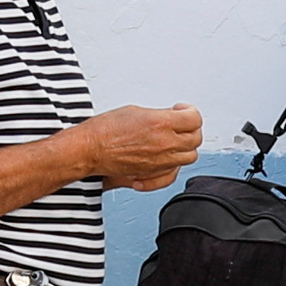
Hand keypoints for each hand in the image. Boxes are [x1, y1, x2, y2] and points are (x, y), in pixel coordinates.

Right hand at [79, 104, 208, 193]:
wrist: (90, 148)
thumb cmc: (105, 129)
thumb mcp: (137, 111)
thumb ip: (161, 116)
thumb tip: (172, 119)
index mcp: (161, 123)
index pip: (194, 119)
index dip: (190, 112)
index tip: (183, 111)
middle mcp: (164, 144)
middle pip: (195, 138)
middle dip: (191, 129)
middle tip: (181, 124)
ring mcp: (160, 161)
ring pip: (189, 157)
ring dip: (185, 148)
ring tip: (173, 141)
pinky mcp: (152, 174)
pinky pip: (173, 174)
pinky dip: (173, 167)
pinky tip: (166, 159)